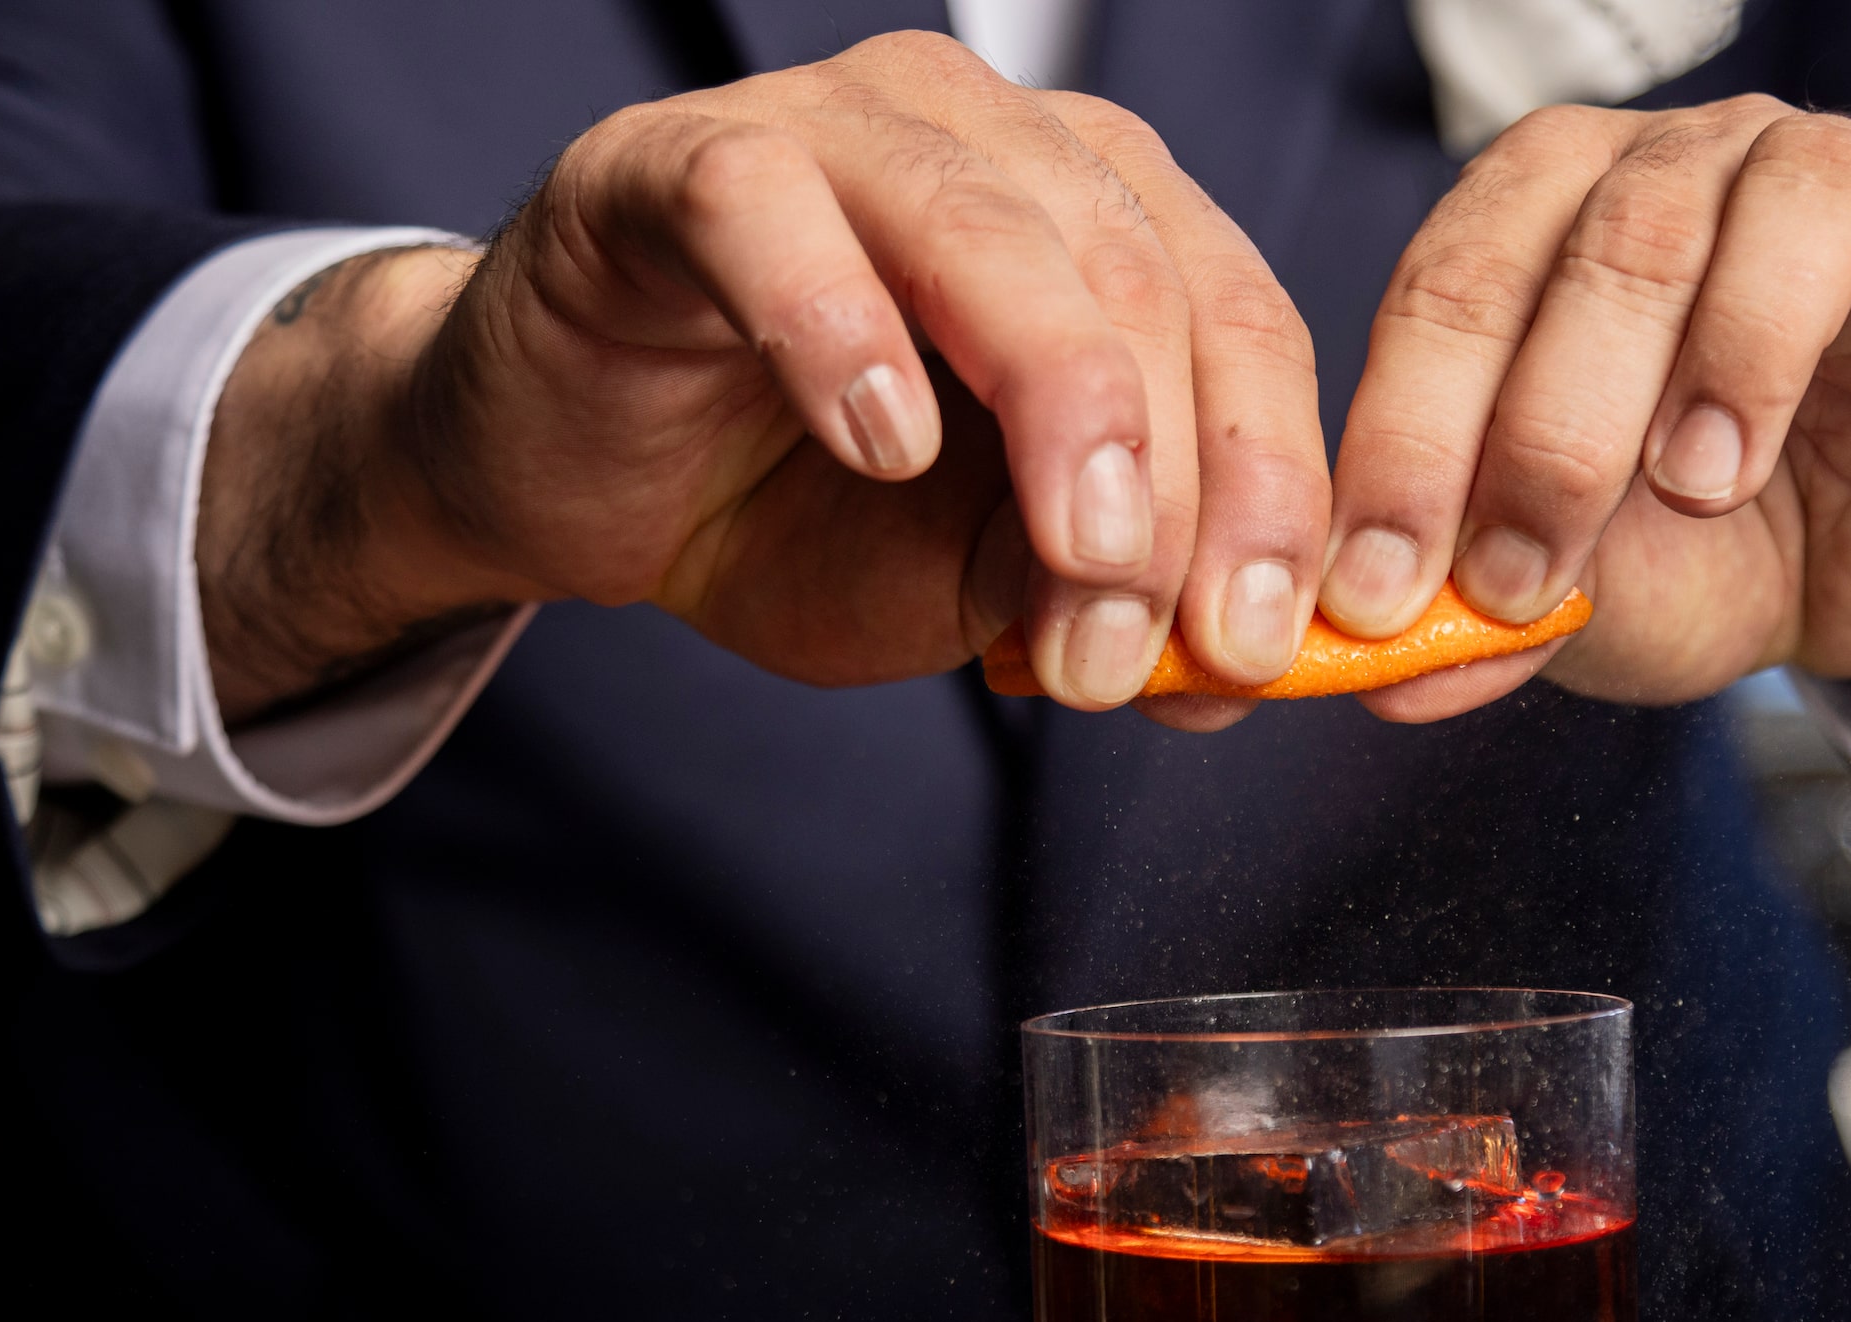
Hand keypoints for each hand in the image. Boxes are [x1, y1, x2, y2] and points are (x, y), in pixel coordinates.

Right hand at [196, 32, 1329, 724]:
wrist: (577, 484)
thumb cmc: (791, 509)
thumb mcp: (971, 585)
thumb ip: (1094, 595)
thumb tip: (1229, 662)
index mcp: (1105, 222)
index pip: (1238, 325)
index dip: (1273, 486)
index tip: (1268, 640)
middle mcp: (995, 142)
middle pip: (1140, 279)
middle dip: (1173, 481)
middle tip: (1148, 641)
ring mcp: (839, 129)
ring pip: (990, 230)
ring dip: (1058, 408)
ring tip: (1076, 566)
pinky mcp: (681, 163)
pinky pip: (774, 213)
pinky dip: (842, 329)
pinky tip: (880, 443)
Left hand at [1317, 87, 1850, 723]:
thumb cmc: (1709, 550)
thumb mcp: (1583, 605)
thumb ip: (1485, 621)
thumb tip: (1386, 671)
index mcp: (1554, 225)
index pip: (1459, 282)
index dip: (1410, 435)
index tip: (1380, 585)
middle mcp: (1697, 168)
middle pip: (1615, 235)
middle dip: (1547, 422)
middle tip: (1523, 568)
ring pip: (1792, 197)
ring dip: (1736, 348)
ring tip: (1705, 481)